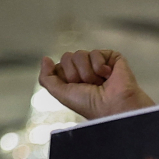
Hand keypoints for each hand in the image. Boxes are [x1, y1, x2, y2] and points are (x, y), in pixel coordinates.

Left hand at [38, 49, 153, 120]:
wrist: (113, 106)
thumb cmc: (90, 105)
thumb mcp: (61, 94)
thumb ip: (46, 78)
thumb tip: (45, 59)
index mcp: (74, 79)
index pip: (59, 65)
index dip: (64, 76)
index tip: (75, 88)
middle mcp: (85, 70)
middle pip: (67, 57)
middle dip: (75, 74)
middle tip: (89, 86)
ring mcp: (98, 63)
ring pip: (80, 54)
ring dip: (87, 72)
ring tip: (100, 83)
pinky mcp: (111, 58)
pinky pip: (95, 53)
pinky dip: (99, 67)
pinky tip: (108, 76)